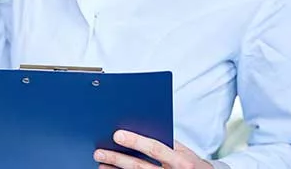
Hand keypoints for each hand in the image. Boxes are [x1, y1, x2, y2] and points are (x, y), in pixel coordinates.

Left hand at [94, 130, 213, 168]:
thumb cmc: (191, 164)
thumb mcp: (184, 151)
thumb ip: (165, 141)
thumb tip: (138, 126)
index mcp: (181, 161)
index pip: (155, 149)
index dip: (136, 141)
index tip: (117, 135)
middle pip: (140, 166)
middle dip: (117, 159)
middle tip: (99, 152)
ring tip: (101, 165)